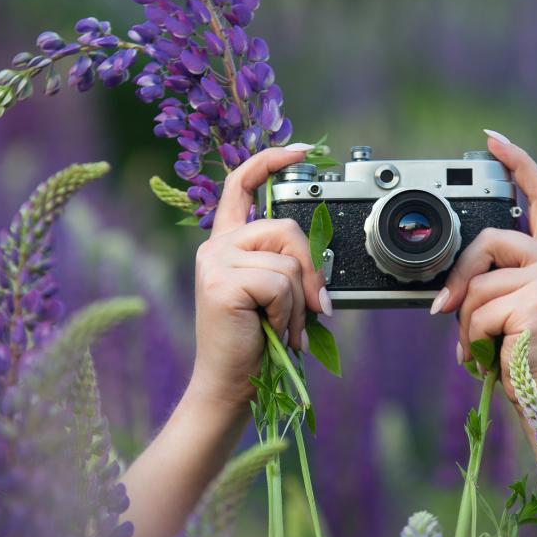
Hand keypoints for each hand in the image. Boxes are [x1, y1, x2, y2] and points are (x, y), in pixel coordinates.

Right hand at [190, 145, 329, 410]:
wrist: (230, 386)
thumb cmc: (256, 344)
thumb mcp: (277, 296)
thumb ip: (290, 268)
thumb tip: (321, 271)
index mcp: (227, 243)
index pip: (242, 184)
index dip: (271, 160)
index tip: (302, 151)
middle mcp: (215, 246)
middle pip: (285, 228)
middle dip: (310, 271)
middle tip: (315, 309)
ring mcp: (215, 262)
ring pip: (287, 261)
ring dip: (300, 302)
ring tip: (286, 329)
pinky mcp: (221, 282)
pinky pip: (280, 283)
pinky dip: (288, 313)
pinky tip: (273, 332)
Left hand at [431, 131, 536, 402]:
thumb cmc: (527, 365)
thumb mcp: (510, 313)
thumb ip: (491, 284)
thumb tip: (449, 287)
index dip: (517, 164)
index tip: (493, 139)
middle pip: (489, 240)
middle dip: (459, 277)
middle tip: (444, 311)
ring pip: (478, 284)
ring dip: (466, 324)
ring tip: (481, 350)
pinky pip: (479, 311)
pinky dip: (472, 340)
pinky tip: (489, 359)